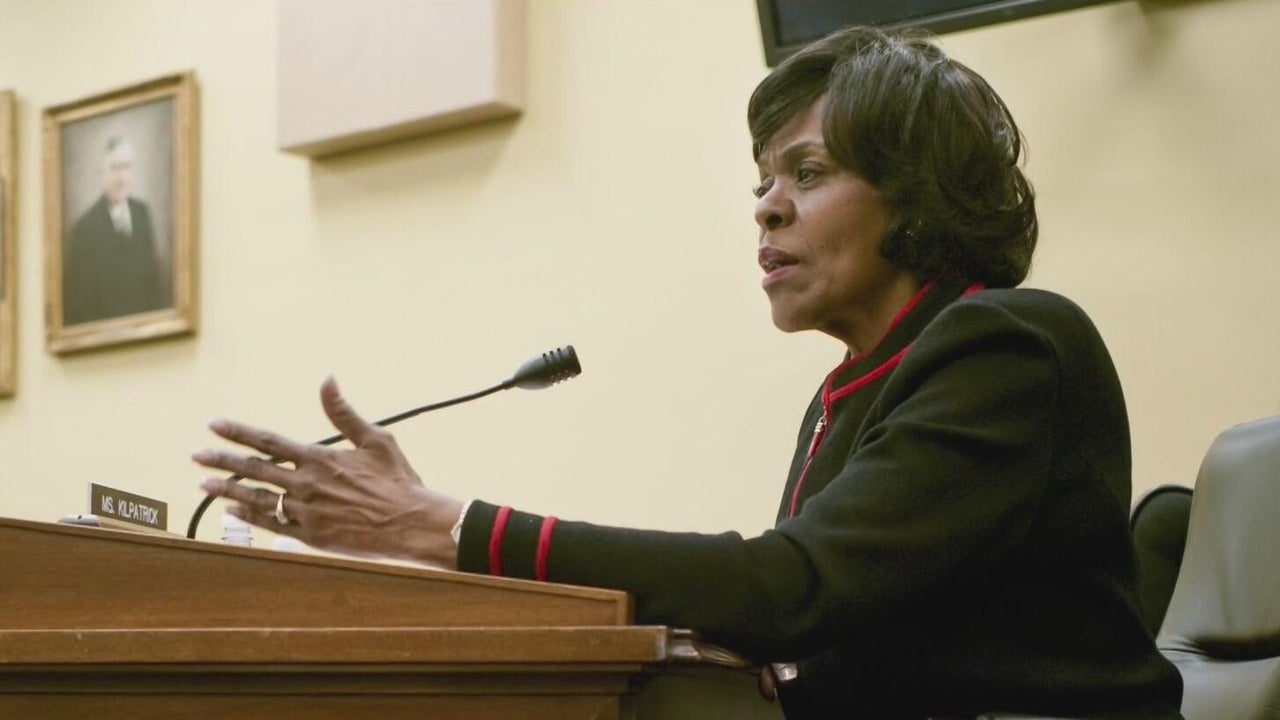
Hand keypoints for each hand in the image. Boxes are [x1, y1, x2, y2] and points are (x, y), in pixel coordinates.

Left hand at [193, 376, 463, 567]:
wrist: (411, 524)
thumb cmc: (397, 481)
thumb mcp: (376, 439)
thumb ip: (343, 412)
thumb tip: (327, 380)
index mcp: (319, 458)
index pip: (268, 441)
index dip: (239, 432)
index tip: (214, 425)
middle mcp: (306, 484)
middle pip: (253, 469)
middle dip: (221, 461)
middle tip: (196, 455)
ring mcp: (306, 513)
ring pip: (256, 499)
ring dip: (227, 491)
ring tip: (203, 486)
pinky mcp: (311, 537)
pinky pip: (272, 526)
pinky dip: (249, 518)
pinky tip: (233, 512)